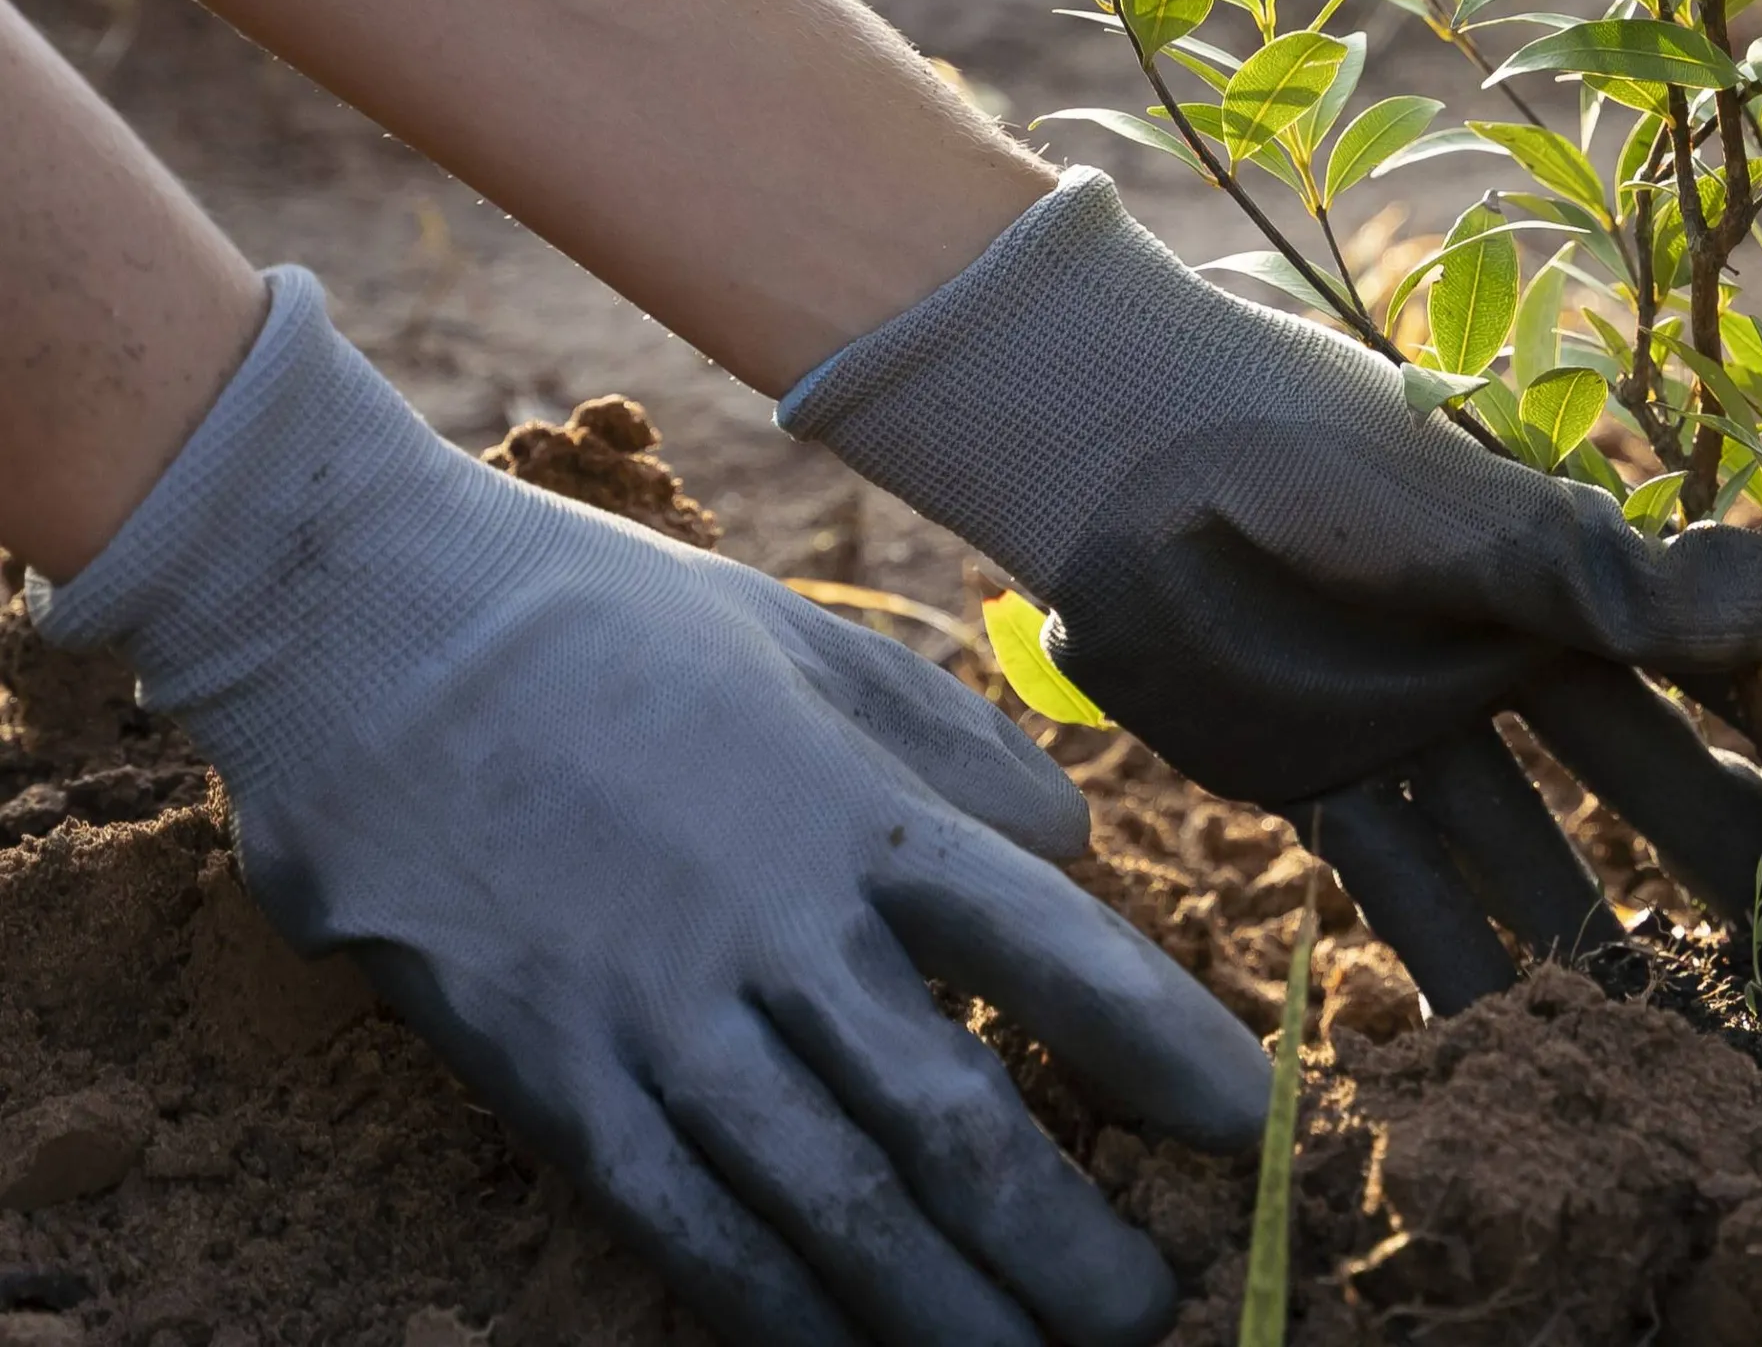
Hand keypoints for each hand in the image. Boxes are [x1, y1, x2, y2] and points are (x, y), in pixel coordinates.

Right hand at [33, 270, 1267, 1346]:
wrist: (376, 632)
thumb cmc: (614, 624)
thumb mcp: (812, 646)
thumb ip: (952, 747)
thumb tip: (1074, 845)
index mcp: (860, 811)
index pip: (1052, 944)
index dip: (1159, 1042)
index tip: (1243, 1119)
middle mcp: (777, 927)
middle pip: (954, 1114)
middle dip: (1063, 1232)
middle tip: (1151, 1306)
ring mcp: (658, 1013)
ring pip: (831, 1200)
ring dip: (945, 1302)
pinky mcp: (551, 1073)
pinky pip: (683, 1220)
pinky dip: (774, 1302)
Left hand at [786, 170, 1761, 1005]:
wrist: (1124, 456)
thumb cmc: (1325, 461)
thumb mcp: (1496, 535)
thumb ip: (1652, 589)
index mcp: (1562, 573)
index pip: (1696, 670)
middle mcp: (1501, 649)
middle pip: (1625, 776)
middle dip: (1699, 863)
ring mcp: (1411, 718)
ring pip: (1518, 847)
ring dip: (1579, 941)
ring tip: (1651, 1049)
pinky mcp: (1315, 777)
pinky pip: (1397, 883)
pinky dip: (1446, 962)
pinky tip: (1497, 1055)